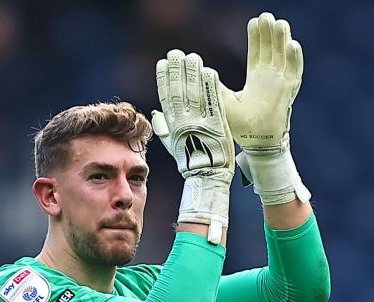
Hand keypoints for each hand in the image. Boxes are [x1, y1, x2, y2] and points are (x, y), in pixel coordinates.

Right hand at [152, 50, 233, 242]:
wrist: (208, 175)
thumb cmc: (190, 162)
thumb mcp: (173, 145)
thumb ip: (164, 128)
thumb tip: (155, 113)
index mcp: (173, 126)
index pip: (166, 98)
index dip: (164, 79)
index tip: (163, 63)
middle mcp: (185, 122)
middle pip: (179, 91)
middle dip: (177, 70)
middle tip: (176, 53)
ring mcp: (201, 122)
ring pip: (195, 93)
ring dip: (193, 73)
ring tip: (192, 57)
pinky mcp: (217, 124)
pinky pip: (213, 101)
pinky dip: (210, 86)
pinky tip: (208, 71)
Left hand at [221, 12, 302, 151]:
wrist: (254, 142)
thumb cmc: (239, 126)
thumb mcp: (221, 100)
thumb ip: (211, 85)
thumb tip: (197, 70)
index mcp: (256, 79)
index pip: (257, 52)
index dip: (256, 37)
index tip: (253, 21)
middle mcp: (270, 78)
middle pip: (271, 49)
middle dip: (269, 33)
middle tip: (265, 16)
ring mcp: (281, 83)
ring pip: (283, 56)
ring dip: (282, 39)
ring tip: (278, 23)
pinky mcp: (288, 91)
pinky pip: (294, 71)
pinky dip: (294, 58)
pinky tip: (292, 45)